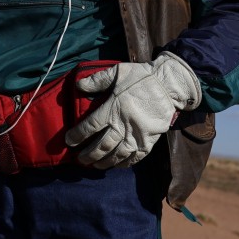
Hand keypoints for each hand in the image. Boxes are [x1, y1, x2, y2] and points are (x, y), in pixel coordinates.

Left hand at [65, 52, 201, 168]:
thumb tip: (78, 86)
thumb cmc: (141, 77)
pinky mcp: (150, 140)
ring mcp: (138, 135)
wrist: (169, 85)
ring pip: (118, 154)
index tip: (69, 141)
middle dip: (89, 155)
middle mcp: (124, 124)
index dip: (78, 135)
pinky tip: (118, 165)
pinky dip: (126, 163)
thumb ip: (97, 80)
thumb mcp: (117, 72)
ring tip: (95, 166)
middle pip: (103, 145)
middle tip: (80, 160)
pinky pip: (136, 156)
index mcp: (113, 108)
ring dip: (105, 162)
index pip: (91, 126)